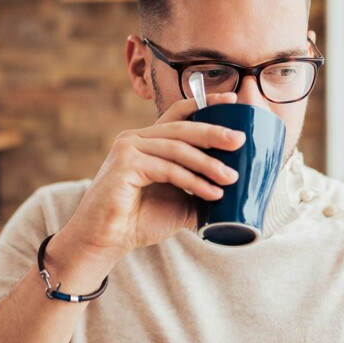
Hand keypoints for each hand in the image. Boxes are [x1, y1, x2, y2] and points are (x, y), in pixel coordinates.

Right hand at [51, 92, 243, 271]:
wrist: (104, 241)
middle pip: (181, 127)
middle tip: (239, 140)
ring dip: (207, 163)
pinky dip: (192, 180)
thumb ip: (201, 190)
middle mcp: (135, 138)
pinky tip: (212, 193)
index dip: (205, 103)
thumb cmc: (137, 222)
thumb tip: (235, 191)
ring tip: (231, 177)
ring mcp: (128, 149)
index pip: (178, 113)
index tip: (232, 101)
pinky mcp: (125, 165)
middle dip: (213, 132)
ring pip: (176, 148)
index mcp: (147, 141)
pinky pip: (167, 168)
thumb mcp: (179, 202)